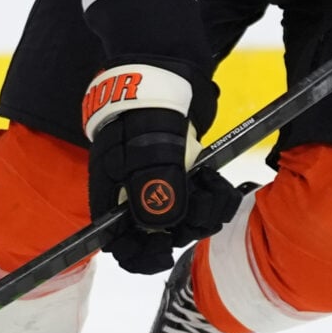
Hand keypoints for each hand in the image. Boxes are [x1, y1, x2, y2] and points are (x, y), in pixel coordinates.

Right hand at [83, 64, 243, 272]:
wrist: (164, 76)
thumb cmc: (145, 112)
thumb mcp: (147, 150)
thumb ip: (155, 190)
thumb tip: (164, 226)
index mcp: (113, 196)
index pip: (119, 245)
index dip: (140, 256)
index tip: (165, 252)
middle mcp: (135, 198)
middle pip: (160, 235)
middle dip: (187, 225)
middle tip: (203, 202)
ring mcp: (160, 187)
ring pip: (186, 220)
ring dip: (207, 210)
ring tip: (213, 185)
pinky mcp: (183, 177)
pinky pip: (201, 202)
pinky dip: (214, 196)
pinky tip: (217, 180)